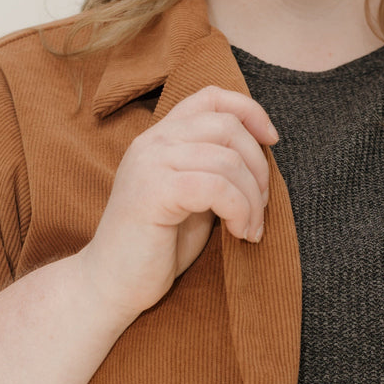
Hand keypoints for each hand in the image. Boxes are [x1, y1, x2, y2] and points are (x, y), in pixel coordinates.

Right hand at [78, 85, 278, 322]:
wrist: (111, 286)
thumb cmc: (154, 250)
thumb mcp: (191, 200)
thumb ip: (213, 171)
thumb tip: (260, 157)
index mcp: (158, 139)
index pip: (210, 97)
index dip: (249, 111)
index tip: (272, 141)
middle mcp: (151, 143)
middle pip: (227, 126)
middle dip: (258, 166)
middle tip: (262, 207)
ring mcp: (150, 164)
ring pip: (228, 160)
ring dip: (253, 198)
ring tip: (251, 229)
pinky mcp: (155, 192)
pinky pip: (217, 187)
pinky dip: (240, 211)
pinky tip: (240, 234)